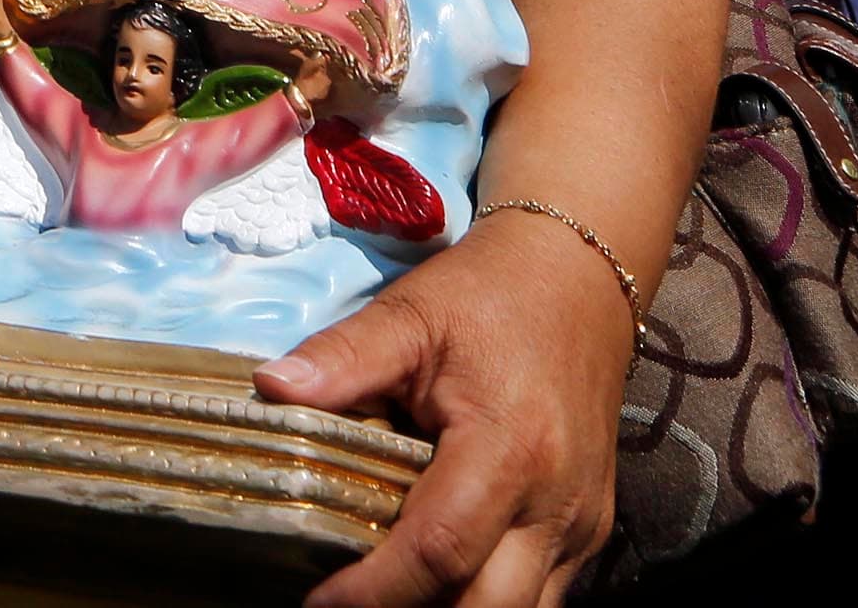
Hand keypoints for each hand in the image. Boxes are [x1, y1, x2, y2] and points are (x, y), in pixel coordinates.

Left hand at [257, 211, 632, 607]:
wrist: (580, 282)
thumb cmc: (488, 296)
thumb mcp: (408, 314)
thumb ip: (340, 358)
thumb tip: (269, 389)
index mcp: (509, 448)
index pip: (439, 548)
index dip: (375, 589)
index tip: (318, 603)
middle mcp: (555, 502)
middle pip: (489, 607)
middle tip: (346, 603)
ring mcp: (581, 524)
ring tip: (385, 595)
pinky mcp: (588, 531)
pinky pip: (542, 594)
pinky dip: (485, 598)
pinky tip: (432, 580)